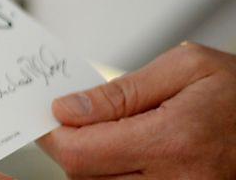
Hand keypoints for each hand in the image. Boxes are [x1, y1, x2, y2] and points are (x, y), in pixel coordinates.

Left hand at [39, 42, 235, 177]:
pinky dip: (114, 174)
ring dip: (92, 162)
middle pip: (84, 176)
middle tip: (77, 119)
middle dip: (72, 145)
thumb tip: (69, 109)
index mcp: (172, 141)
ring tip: (108, 133)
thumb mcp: (185, 67)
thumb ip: (120, 91)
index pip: (80, 153)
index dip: (53, 134)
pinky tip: (123, 152)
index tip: (51, 115)